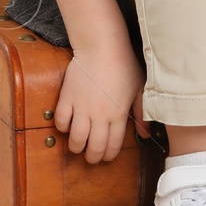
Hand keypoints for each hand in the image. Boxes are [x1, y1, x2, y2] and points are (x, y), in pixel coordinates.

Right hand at [55, 43, 146, 163]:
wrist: (102, 47)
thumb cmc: (124, 66)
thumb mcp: (140, 89)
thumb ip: (142, 114)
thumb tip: (145, 135)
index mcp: (118, 115)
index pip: (112, 146)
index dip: (108, 156)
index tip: (106, 156)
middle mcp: (100, 116)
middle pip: (94, 148)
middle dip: (92, 158)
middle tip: (91, 156)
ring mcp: (82, 107)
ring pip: (75, 139)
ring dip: (76, 147)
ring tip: (78, 145)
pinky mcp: (67, 98)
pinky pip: (61, 121)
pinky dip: (63, 127)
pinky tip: (68, 124)